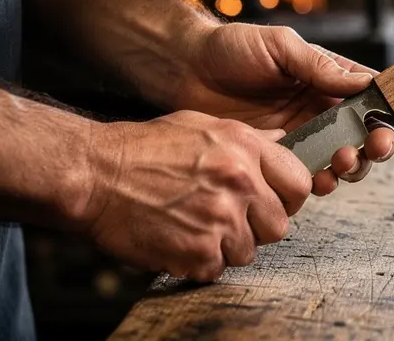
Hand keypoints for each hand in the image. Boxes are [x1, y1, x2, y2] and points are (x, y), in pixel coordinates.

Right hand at [79, 110, 310, 281]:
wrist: (95, 175)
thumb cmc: (142, 149)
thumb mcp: (202, 125)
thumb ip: (248, 138)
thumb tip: (281, 143)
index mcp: (245, 148)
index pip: (298, 182)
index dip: (287, 196)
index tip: (272, 201)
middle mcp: (240, 183)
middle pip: (279, 224)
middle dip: (257, 226)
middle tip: (229, 218)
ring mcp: (220, 219)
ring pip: (249, 250)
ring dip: (227, 245)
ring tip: (196, 226)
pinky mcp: (198, 251)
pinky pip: (217, 268)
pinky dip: (200, 261)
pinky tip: (180, 239)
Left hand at [174, 23, 393, 194]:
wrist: (184, 69)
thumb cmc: (231, 48)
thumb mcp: (280, 46)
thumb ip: (319, 66)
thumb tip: (364, 83)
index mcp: (329, 78)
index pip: (378, 95)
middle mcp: (322, 109)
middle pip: (367, 134)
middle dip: (380, 144)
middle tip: (376, 146)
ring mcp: (302, 136)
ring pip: (343, 160)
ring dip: (352, 166)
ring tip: (341, 161)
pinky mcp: (277, 159)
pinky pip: (307, 177)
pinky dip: (319, 183)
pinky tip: (317, 181)